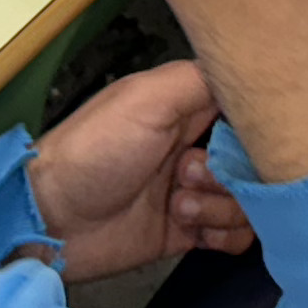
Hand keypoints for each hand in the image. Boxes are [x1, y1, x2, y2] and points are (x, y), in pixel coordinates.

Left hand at [26, 59, 253, 281]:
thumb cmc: (89, 153)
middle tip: (189, 176)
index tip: (250, 138)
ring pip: (247, 198)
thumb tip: (249, 72)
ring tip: (178, 205)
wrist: (51, 221)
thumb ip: (199, 80)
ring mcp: (192, 189)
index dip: (256, 125)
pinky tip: (195, 231)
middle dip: (234, 172)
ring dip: (222, 206)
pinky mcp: (187, 230)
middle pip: (253, 157)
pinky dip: (225, 235)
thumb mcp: (143, 101)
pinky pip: (234, 234)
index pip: (245, 107)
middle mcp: (193, 145)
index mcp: (184, 106)